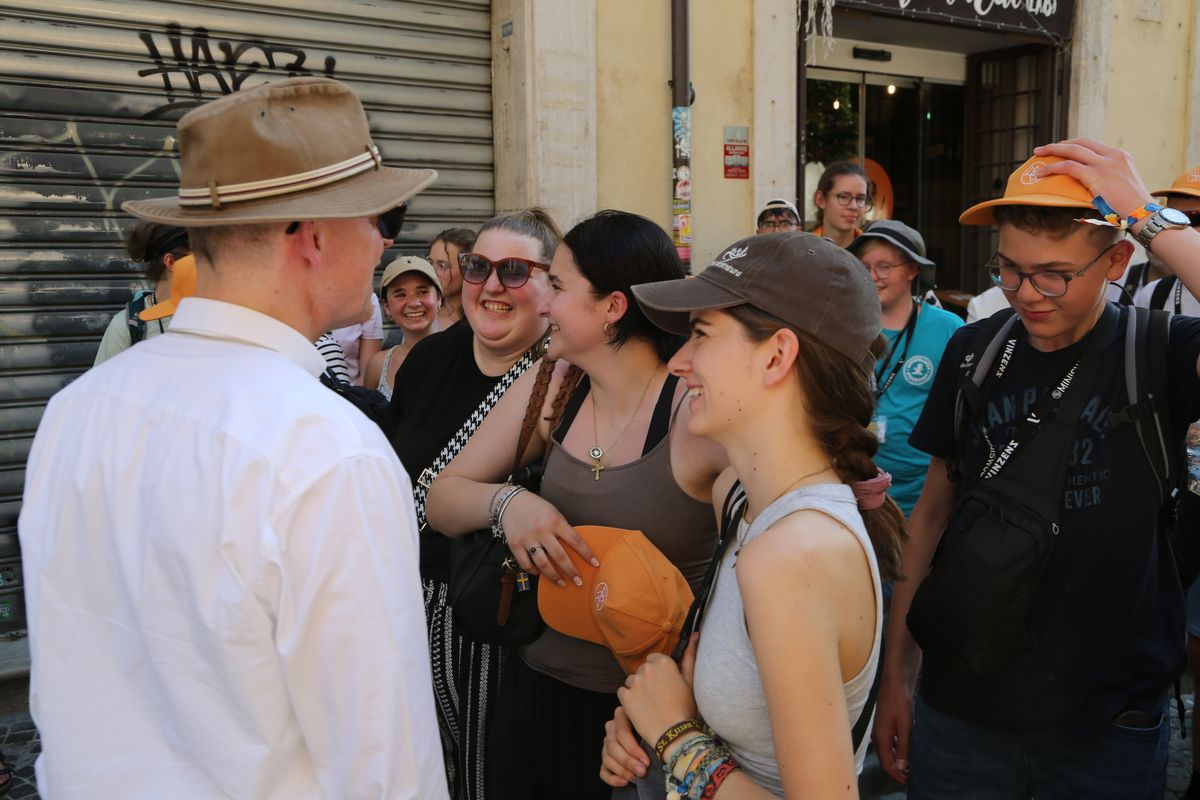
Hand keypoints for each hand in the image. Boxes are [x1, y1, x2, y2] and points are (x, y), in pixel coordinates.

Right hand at [499, 491, 597, 586]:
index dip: (586, 553)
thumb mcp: (553, 512)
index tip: (595, 564)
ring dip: (554, 577)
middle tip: (579, 582)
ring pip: (542, 564)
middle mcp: (541, 531)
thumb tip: (575, 547)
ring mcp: (527, 539)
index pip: (575, 540)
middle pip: (559, 556)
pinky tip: (540, 573)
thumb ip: (562, 528)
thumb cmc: (536, 507)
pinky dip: (534, 571)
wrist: (510, 502)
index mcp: (554, 520)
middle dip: (571, 571)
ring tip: (562, 583)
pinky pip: (526, 564)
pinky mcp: (515, 545)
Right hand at [599, 706, 649, 786]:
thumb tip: (658, 744)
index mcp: (622, 716)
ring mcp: (606, 745)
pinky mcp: (605, 760)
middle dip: (628, 761)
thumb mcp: (652, 726)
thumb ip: (651, 730)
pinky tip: (625, 782)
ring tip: (636, 778)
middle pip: (613, 746)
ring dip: (622, 771)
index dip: (633, 749)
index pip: (622, 733)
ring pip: (607, 759)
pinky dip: (613, 779)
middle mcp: (611, 729)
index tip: (646, 761)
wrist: (656, 740)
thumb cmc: (656, 731)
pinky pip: (603, 771)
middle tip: (642, 771)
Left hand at [616, 636, 698, 747]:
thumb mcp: (691, 681)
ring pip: (632, 681)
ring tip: (649, 704)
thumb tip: (695, 634)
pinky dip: (628, 699)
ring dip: (637, 689)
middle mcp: (647, 668)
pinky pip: (623, 692)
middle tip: (659, 696)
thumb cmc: (685, 708)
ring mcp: (635, 682)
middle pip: (643, 670)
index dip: (659, 673)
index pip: (654, 659)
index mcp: (664, 662)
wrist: (674, 734)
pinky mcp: (625, 697)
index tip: (664, 685)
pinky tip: (640, 709)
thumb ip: (690, 655)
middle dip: (648, 680)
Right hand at [871, 671, 914, 784]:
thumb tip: (901, 768)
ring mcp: (881, 731)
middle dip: (898, 770)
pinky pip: (890, 744)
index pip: (886, 765)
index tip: (909, 781)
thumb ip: (903, 748)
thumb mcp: (905, 726)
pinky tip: (908, 751)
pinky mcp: (885, 726)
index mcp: (880, 739)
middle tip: (912, 776)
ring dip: (898, 761)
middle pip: (886, 760)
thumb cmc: (899, 703)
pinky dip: (898, 751)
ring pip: (888, 753)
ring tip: (912, 766)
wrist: (894, 683)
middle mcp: (878, 737)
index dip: (897, 775)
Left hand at [1033, 139, 1154, 218]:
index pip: (1092, 144)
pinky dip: (1052, 168)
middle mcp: (1112, 155)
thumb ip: (1109, 178)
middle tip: (1043, 149)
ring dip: (1052, 150)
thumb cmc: (1133, 206)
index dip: (1073, 144)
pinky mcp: (1096, 175)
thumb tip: (1092, 185)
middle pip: (1080, 142)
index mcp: (1120, 155)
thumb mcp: (1123, 184)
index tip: (1061, 148)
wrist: (1143, 213)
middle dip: (1059, 144)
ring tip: (1037, 155)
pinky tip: (1042, 172)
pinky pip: (1068, 166)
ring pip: (1072, 150)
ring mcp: (1105, 164)